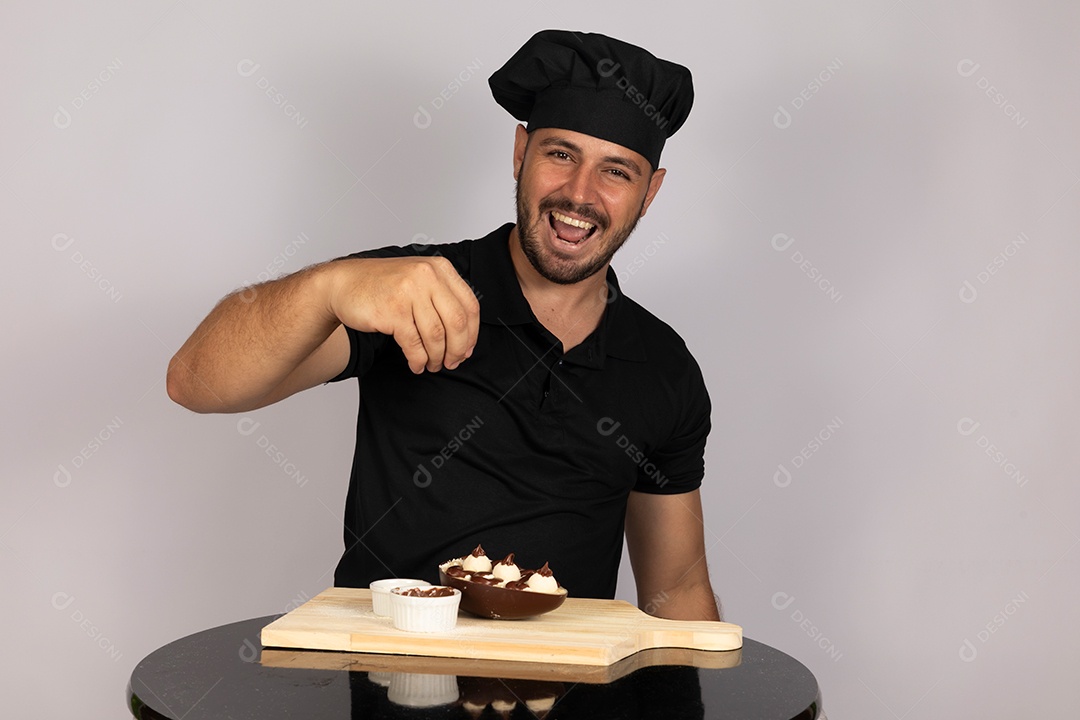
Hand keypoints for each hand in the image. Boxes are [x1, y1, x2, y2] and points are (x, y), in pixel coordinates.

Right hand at [327, 256, 480, 372]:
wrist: (342, 284)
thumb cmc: (382, 285)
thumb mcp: (419, 280)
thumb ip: (443, 299)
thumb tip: (466, 336)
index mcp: (440, 268)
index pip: (470, 305)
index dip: (472, 333)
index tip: (467, 349)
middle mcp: (427, 276)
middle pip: (457, 322)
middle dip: (458, 349)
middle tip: (453, 362)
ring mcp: (409, 292)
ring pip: (436, 336)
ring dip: (437, 357)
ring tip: (432, 365)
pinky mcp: (393, 311)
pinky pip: (414, 344)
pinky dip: (418, 359)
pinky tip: (416, 364)